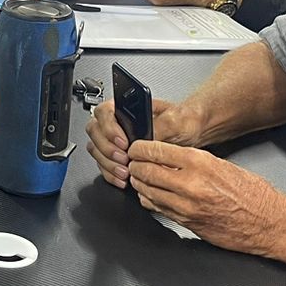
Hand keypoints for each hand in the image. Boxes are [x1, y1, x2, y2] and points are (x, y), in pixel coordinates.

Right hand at [86, 95, 203, 186]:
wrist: (191, 132)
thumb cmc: (183, 120)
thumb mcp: (175, 120)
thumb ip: (158, 126)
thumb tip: (144, 137)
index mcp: (127, 106)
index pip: (104, 112)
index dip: (109, 128)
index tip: (123, 142)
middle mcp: (117, 121)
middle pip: (95, 132)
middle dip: (107, 149)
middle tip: (124, 158)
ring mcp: (115, 139)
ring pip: (96, 149)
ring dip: (107, 163)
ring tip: (125, 171)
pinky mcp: (117, 155)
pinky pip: (103, 164)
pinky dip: (110, 173)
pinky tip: (123, 178)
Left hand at [127, 141, 282, 255]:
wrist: (268, 223)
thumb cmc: (252, 193)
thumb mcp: (221, 164)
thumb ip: (191, 160)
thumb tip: (166, 157)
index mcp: (199, 163)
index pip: (155, 150)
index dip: (139, 148)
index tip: (135, 148)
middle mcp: (190, 184)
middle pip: (145, 171)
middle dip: (134, 166)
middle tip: (132, 162)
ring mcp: (186, 206)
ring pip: (147, 191)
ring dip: (139, 184)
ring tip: (139, 178)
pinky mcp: (186, 223)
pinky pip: (157, 209)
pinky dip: (149, 200)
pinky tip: (150, 195)